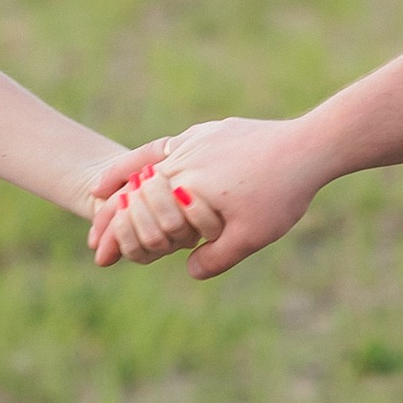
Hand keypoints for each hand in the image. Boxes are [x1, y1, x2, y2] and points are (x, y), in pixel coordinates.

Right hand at [88, 118, 321, 280]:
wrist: (308, 145)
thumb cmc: (281, 193)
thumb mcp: (251, 236)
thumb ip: (216, 257)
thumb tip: (187, 270)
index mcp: (186, 187)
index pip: (135, 214)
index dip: (114, 237)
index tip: (100, 257)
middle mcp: (183, 161)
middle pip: (131, 190)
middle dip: (108, 217)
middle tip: (94, 240)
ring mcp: (194, 143)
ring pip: (143, 163)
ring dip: (119, 183)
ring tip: (98, 196)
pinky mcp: (209, 132)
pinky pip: (168, 145)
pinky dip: (148, 157)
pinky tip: (144, 167)